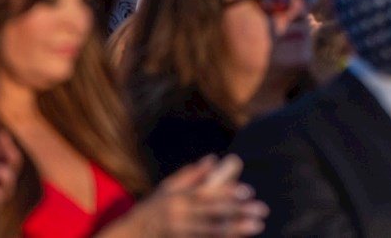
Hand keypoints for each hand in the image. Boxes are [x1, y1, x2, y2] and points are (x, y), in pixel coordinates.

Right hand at [131, 156, 267, 237]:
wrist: (128, 236)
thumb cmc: (151, 210)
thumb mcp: (166, 189)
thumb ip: (190, 176)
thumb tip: (213, 159)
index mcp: (178, 199)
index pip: (206, 194)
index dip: (228, 193)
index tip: (249, 192)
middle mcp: (178, 216)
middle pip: (212, 213)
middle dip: (239, 211)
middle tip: (262, 210)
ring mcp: (178, 233)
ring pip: (210, 232)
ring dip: (235, 230)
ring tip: (258, 226)